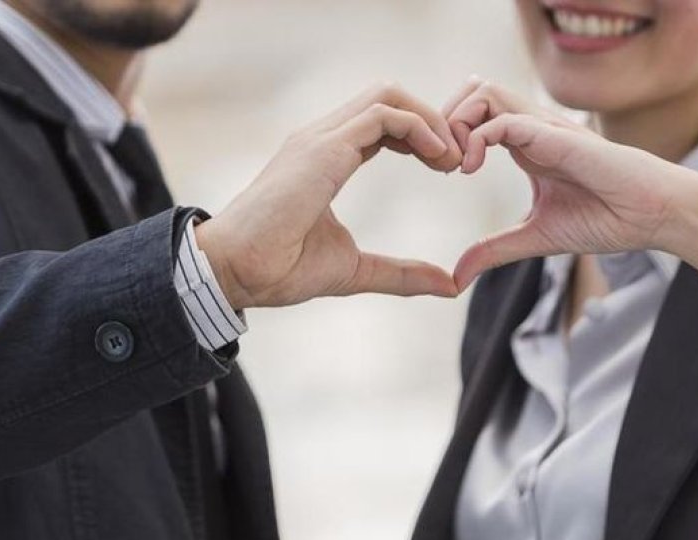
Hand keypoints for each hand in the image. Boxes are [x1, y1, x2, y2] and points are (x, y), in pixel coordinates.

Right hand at [195, 84, 462, 308]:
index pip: (383, 123)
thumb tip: (448, 285)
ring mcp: (321, 139)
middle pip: (389, 98)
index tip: (447, 167)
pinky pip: (383, 115)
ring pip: (387, 95)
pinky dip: (419, 127)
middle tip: (459, 159)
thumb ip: (402, 273)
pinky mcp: (323, 149)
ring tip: (452, 158)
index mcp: (327, 157)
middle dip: (433, 120)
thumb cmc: (282, 268)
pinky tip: (438, 158)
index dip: (422, 136)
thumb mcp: (358, 270)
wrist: (238, 273)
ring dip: (430, 120)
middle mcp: (324, 139)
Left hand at [445, 79, 697, 296]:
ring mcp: (543, 128)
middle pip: (471, 91)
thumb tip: (456, 277)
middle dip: (443, 121)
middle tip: (442, 163)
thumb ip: (494, 251)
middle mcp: (530, 128)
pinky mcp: (556, 137)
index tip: (442, 172)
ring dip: (458, 123)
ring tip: (458, 164)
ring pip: (483, 92)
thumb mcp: (535, 238)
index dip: (447, 136)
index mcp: (524, 144)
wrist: (652, 217)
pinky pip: (504, 119)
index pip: (472, 114)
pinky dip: (478, 139)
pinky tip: (472, 170)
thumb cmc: (605, 220)